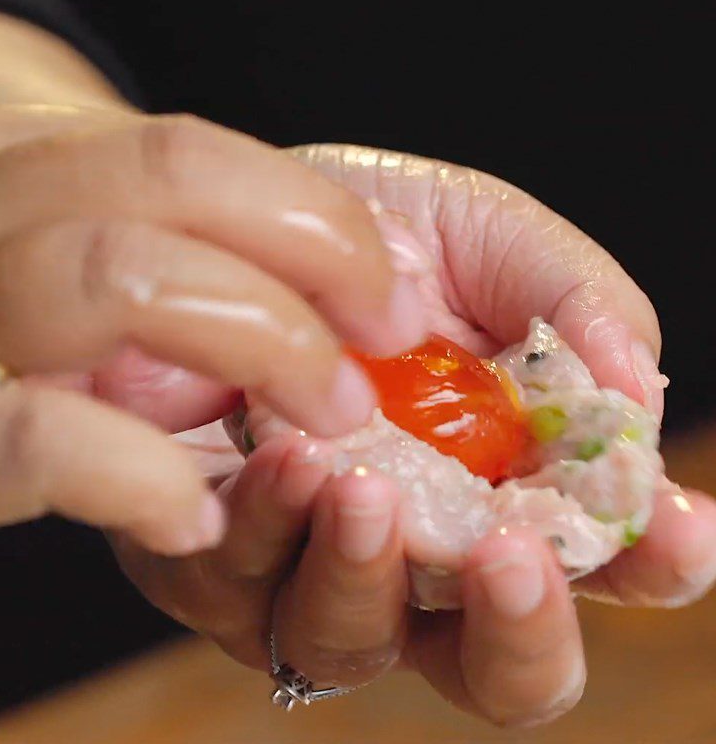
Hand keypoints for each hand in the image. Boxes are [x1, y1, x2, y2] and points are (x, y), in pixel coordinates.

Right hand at [0, 112, 422, 567]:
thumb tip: (342, 260)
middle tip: (386, 346)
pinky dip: (134, 474)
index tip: (388, 281)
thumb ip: (145, 246)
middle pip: (156, 195)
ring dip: (259, 344)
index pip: (176, 153)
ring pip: (102, 280)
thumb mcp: (23, 258)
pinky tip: (189, 514)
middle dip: (306, 265)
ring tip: (333, 416)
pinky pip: (27, 442)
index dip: (306, 213)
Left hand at [113, 144, 715, 727]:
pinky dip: (267, 534)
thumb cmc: (391, 237)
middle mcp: (418, 552)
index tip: (674, 528)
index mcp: (509, 489)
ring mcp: (312, 563)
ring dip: (367, 578)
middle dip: (516, 629)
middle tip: (510, 550)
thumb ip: (579, 307)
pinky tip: (283, 459)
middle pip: (490, 667)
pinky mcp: (214, 549)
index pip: (607, 568)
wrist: (258, 218)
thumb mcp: (498, 243)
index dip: (651, 565)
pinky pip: (235, 588)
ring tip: (366, 484)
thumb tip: (636, 394)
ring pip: (349, 643)